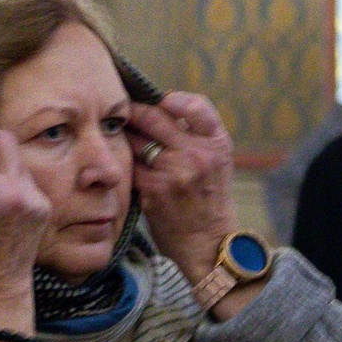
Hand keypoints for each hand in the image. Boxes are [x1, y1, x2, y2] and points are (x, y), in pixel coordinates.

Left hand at [127, 95, 235, 286]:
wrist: (207, 242)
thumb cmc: (208, 197)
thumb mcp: (217, 161)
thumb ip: (196, 134)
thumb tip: (157, 105)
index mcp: (217, 144)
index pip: (197, 106)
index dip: (175, 99)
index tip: (163, 102)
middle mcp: (198, 155)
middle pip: (155, 116)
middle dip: (135, 112)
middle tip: (124, 112)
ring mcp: (174, 171)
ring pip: (135, 139)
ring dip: (126, 137)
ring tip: (125, 140)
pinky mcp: (152, 188)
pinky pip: (129, 163)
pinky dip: (125, 163)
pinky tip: (125, 167)